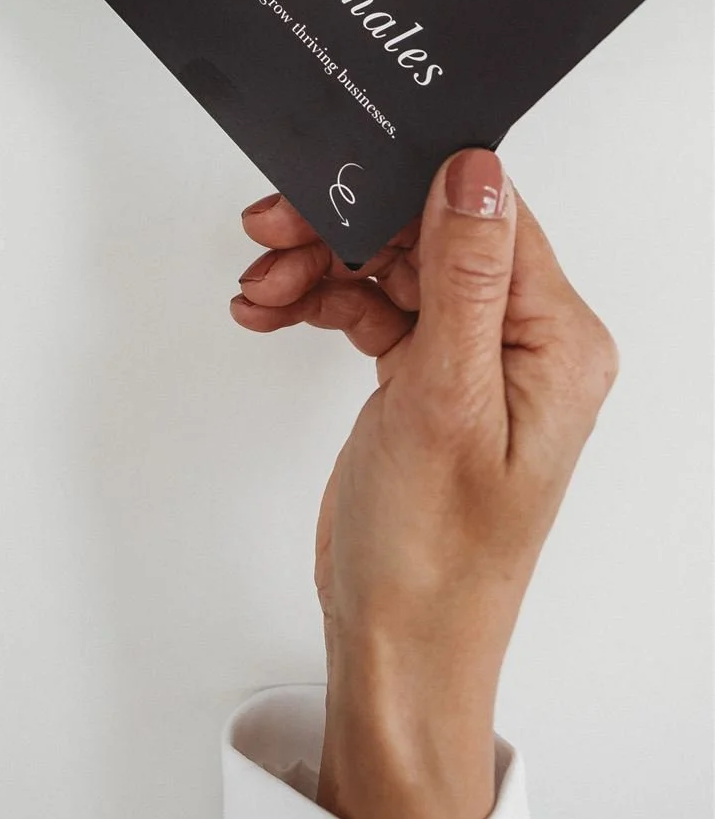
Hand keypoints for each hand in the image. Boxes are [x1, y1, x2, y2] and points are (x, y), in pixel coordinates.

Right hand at [232, 151, 617, 818]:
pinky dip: (319, 299)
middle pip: (427, 231)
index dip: (401, 187)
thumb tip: (474, 171)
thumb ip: (462, 278)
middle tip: (271, 234)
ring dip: (318, 263)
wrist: (397, 647)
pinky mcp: (427, 377)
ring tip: (263, 288)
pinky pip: (371, 305)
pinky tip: (274, 310)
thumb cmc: (435, 555)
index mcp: (556, 340)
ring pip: (390, 263)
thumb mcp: (445, 401)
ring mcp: (473, 360)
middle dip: (342, 227)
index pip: (485, 214)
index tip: (327, 183)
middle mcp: (523, 342)